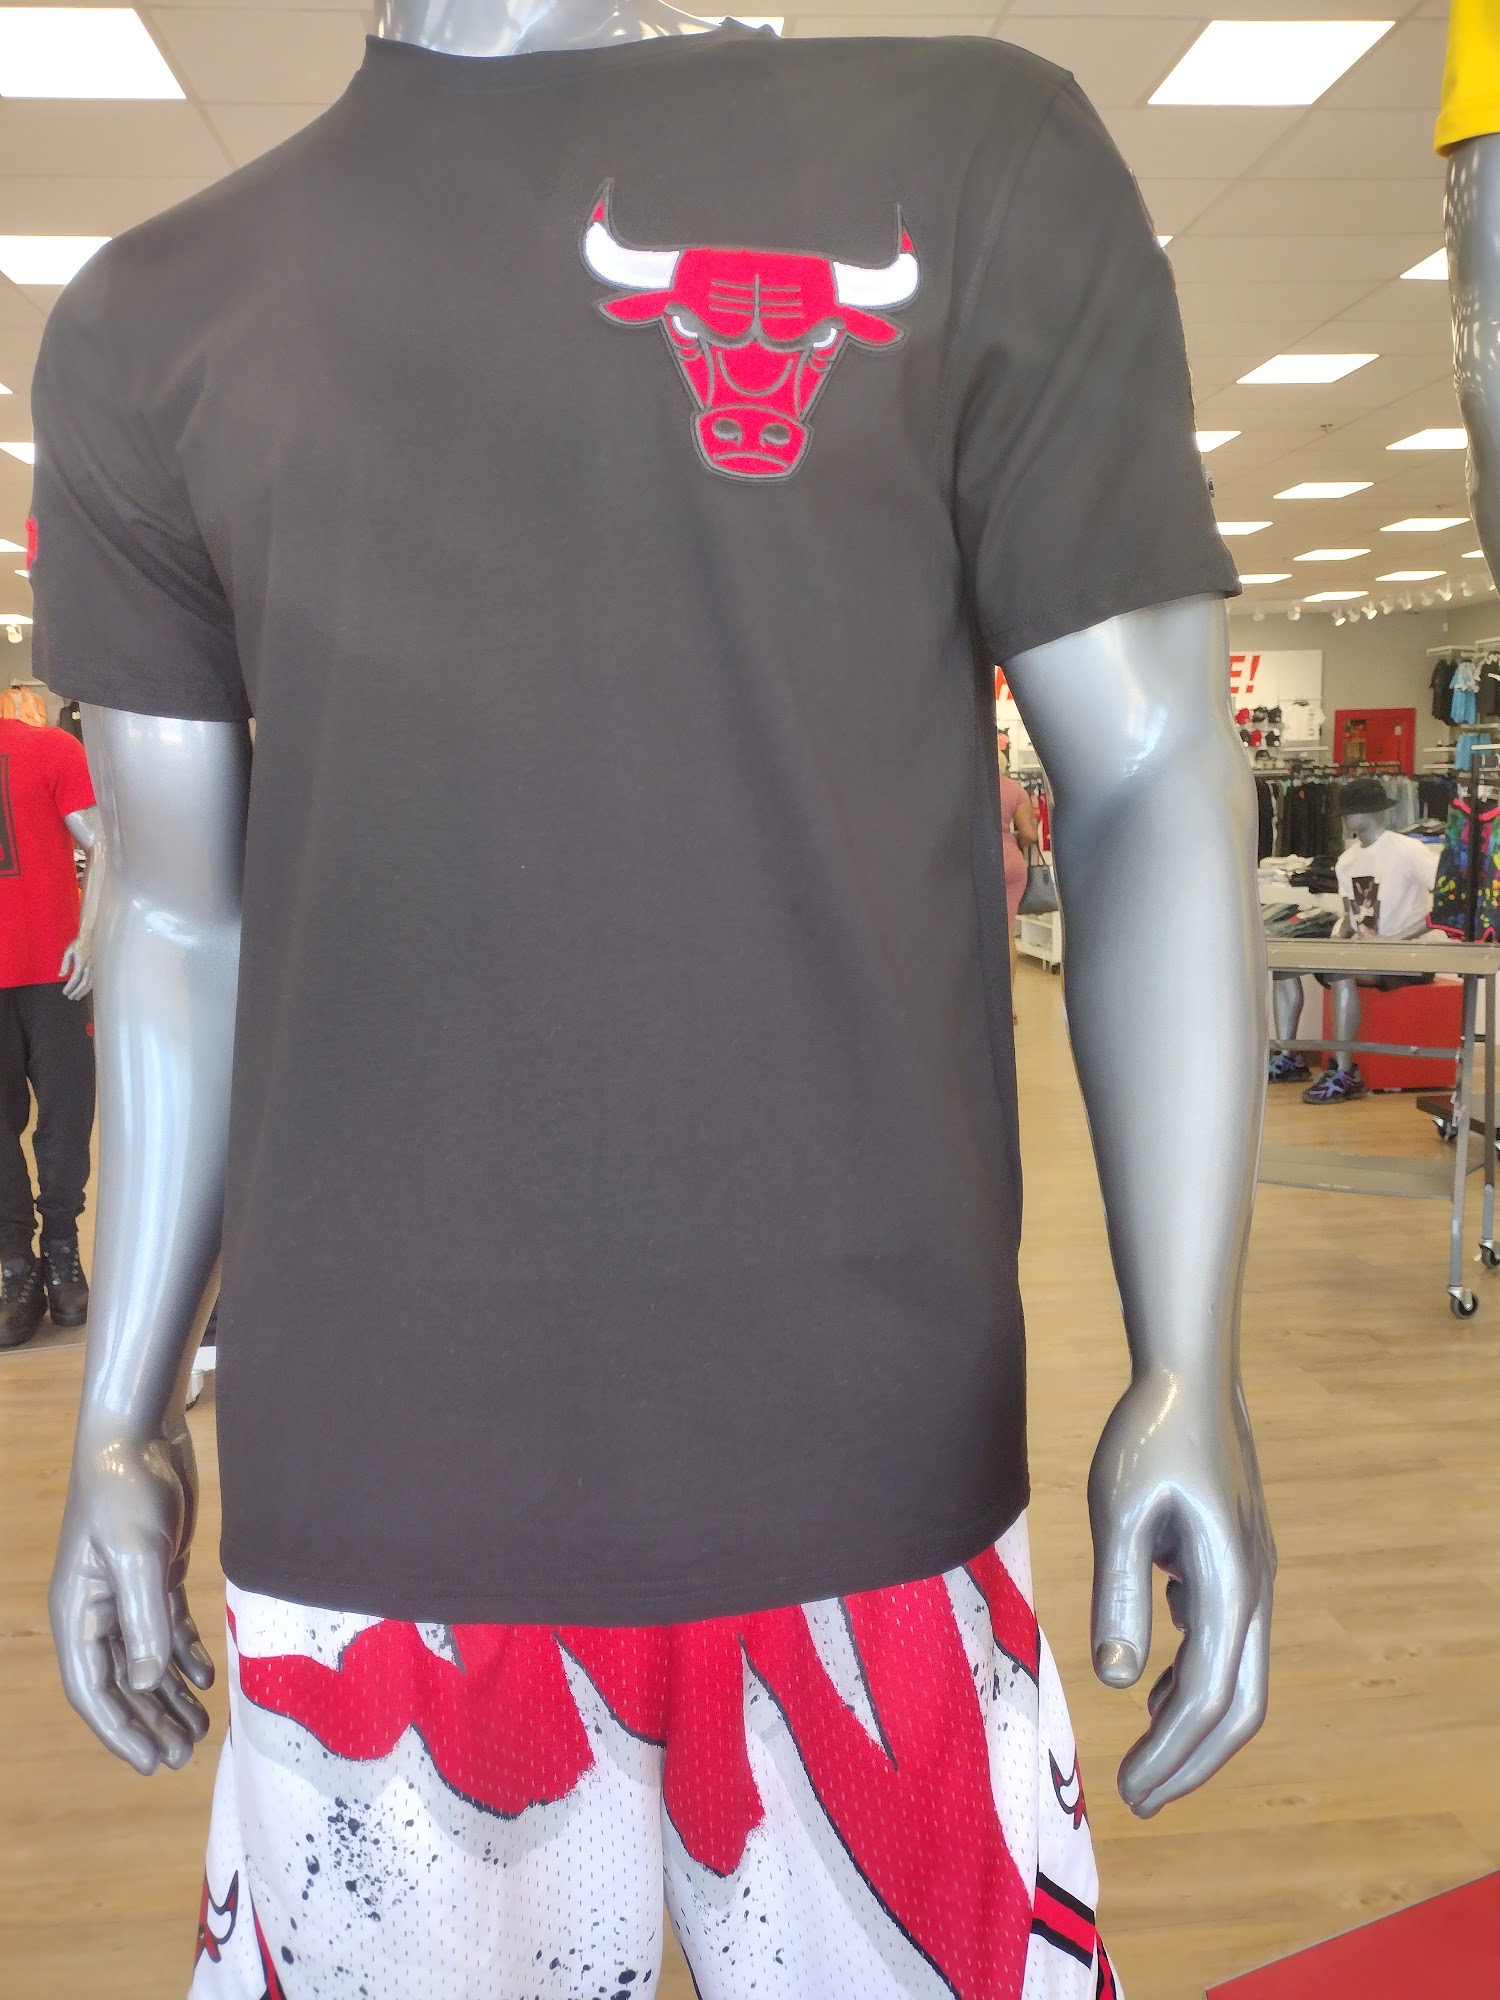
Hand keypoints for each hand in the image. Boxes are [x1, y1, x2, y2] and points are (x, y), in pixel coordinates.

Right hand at [50, 1420, 214, 1773]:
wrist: (141, 1434)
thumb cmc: (127, 1490)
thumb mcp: (136, 1555)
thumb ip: (144, 1620)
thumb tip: (145, 1683)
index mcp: (79, 1613)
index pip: (93, 1688)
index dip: (121, 1728)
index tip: (152, 1762)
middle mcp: (98, 1610)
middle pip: (121, 1683)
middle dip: (149, 1721)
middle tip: (183, 1757)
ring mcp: (127, 1593)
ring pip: (146, 1661)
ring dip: (170, 1696)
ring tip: (199, 1731)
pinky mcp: (155, 1574)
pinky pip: (166, 1629)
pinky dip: (184, 1655)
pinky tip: (206, 1679)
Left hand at [58, 936, 91, 999]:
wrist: (90, 938)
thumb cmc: (77, 945)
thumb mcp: (68, 953)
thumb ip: (65, 965)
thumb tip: (61, 976)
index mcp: (81, 963)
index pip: (75, 978)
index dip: (70, 987)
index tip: (65, 992)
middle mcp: (89, 967)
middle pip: (84, 983)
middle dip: (77, 992)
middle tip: (70, 997)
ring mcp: (94, 968)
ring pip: (90, 983)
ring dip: (83, 992)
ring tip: (77, 997)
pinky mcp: (97, 968)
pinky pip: (94, 980)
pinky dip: (89, 987)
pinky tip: (84, 991)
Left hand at [1087, 1368, 1274, 1817]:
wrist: (1190, 1374)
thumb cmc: (1149, 1434)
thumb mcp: (1118, 1509)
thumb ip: (1117, 1592)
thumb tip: (1117, 1680)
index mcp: (1229, 1585)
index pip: (1207, 1697)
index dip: (1172, 1754)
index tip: (1129, 1792)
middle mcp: (1253, 1589)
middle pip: (1238, 1702)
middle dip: (1192, 1759)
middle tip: (1140, 1798)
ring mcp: (1251, 1574)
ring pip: (1237, 1673)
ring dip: (1193, 1722)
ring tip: (1143, 1756)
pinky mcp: (1235, 1558)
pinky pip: (1226, 1640)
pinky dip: (1194, 1676)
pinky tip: (1154, 1685)